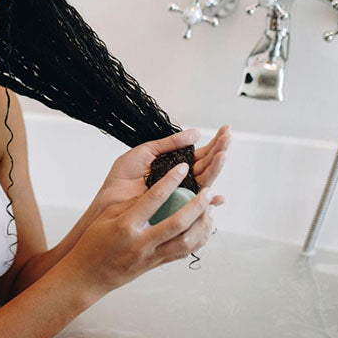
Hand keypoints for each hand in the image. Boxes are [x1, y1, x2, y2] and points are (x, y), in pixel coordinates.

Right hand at [64, 163, 216, 297]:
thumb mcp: (106, 218)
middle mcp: (141, 242)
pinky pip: (182, 253)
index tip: (183, 168)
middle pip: (178, 223)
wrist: (88, 275)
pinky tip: (203, 228)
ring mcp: (150, 256)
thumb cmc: (93, 243)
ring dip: (202, 225)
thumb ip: (130, 204)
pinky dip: (197, 240)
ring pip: (186, 242)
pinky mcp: (156, 265)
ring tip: (210, 209)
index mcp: (126, 226)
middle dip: (197, 205)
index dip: (171, 181)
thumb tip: (154, 191)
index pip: (153, 199)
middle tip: (208, 191)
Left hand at [92, 125, 230, 211]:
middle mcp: (180, 180)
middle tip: (229, 136)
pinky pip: (196, 202)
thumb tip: (195, 133)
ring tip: (223, 152)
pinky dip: (209, 197)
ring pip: (205, 180)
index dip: (213, 141)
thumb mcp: (145, 153)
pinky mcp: (176, 208)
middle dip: (219, 149)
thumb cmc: (121, 179)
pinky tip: (217, 191)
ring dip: (216, 166)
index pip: (199, 153)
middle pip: (206, 164)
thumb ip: (169, 144)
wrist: (108, 201)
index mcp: (173, 165)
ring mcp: (180, 194)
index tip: (225, 129)